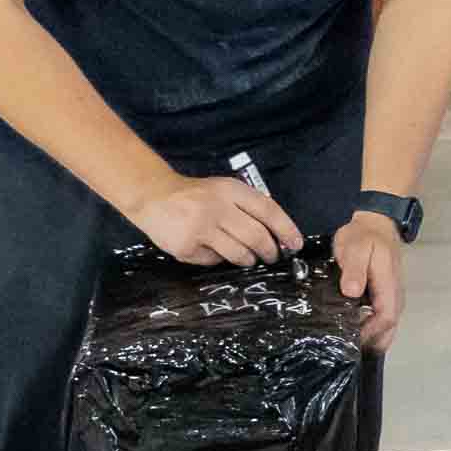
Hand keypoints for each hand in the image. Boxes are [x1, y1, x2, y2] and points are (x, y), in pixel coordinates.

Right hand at [127, 173, 303, 267]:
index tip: (296, 244)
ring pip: (239, 253)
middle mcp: (217, 208)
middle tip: (272, 256)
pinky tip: (212, 249)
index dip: (286, 229)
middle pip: (256, 236)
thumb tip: (279, 234)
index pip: (268, 210)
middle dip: (270, 251)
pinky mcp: (187, 246)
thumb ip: (248, 206)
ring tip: (248, 257)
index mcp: (230, 190)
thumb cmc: (196, 195)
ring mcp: (200, 228)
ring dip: (249, 259)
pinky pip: (214, 260)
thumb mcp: (224, 190)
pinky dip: (219, 259)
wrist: (154, 196)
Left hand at [333, 210, 405, 350]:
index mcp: (388, 285)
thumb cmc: (363, 236)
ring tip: (350, 344)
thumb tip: (351, 292)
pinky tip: (356, 331)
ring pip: (388, 327)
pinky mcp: (386, 296)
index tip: (349, 338)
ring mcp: (392, 296)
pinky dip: (373, 330)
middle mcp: (395, 294)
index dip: (370, 333)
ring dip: (372, 338)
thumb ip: (354, 269)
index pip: (386, 319)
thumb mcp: (354, 247)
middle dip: (371, 342)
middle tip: (347, 348)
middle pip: (390, 329)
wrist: (376, 224)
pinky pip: (383, 319)